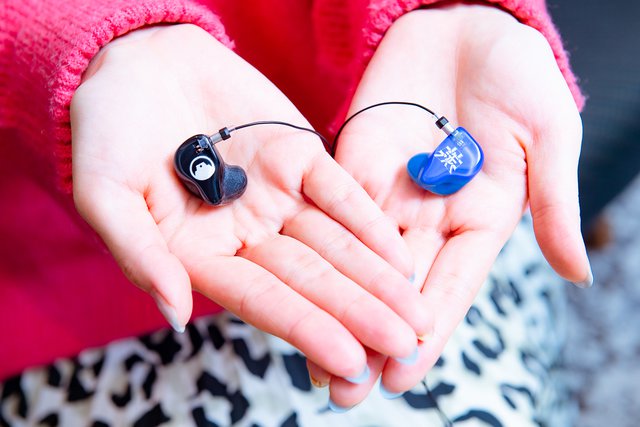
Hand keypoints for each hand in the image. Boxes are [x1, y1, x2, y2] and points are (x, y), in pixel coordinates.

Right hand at [70, 24, 429, 379]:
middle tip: (406, 345)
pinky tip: (401, 252)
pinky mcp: (299, 155)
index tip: (350, 359)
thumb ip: (140, 252)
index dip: (305, 328)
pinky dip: (368, 219)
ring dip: (377, 276)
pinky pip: (340, 190)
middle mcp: (248, 235)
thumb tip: (175, 314)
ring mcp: (278, 197)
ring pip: (335, 243)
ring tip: (418, 311)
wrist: (136, 60)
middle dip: (359, 312)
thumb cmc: (104, 130)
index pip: (261, 300)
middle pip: (311, 279)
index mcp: (202, 256)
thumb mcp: (105, 192)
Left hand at [323, 4, 588, 406]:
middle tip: (342, 388)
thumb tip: (578, 274)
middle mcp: (429, 216)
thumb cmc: (518, 72)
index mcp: (479, 220)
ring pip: (355, 259)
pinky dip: (313, 247)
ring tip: (307, 350)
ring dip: (333, 304)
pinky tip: (291, 280)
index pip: (450, 287)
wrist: (463, 20)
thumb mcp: (547, 135)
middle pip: (395, 286)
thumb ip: (553, 202)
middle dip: (368, 336)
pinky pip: (331, 209)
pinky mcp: (352, 162)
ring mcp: (388, 191)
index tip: (401, 375)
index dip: (426, 332)